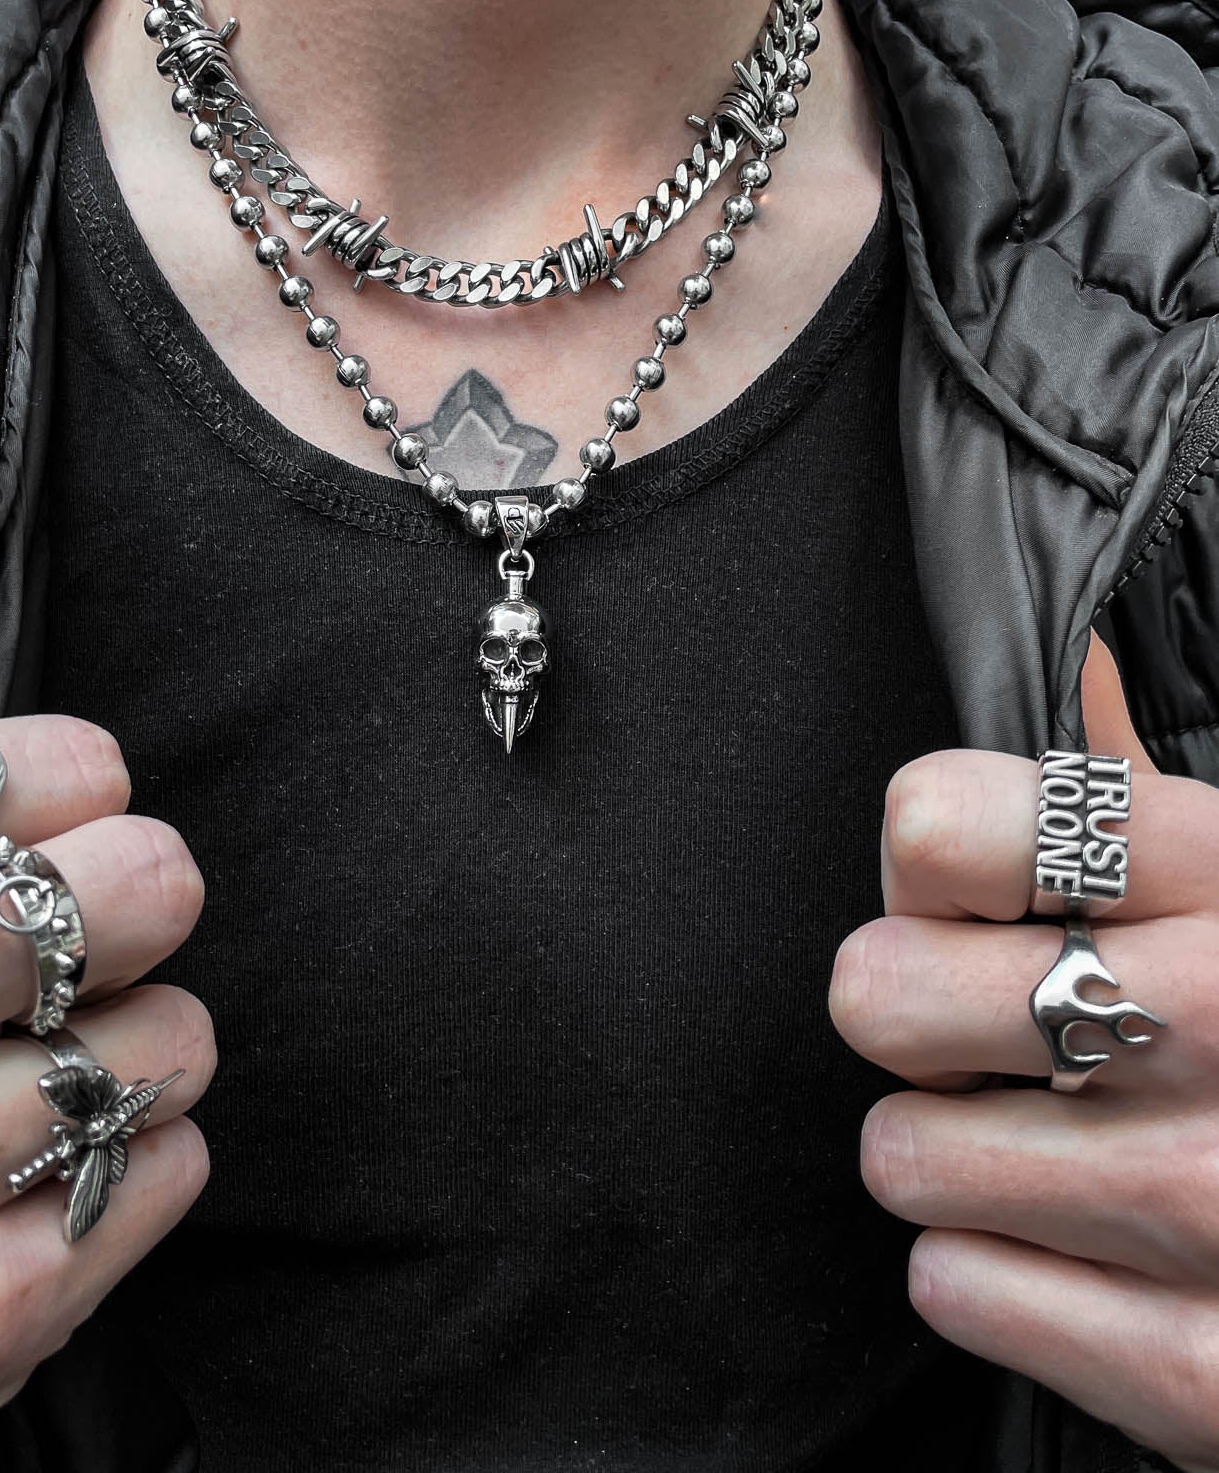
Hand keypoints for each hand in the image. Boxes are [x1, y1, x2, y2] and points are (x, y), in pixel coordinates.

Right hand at [0, 715, 214, 1472]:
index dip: (58, 783)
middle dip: (134, 896)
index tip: (59, 823)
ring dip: (126, 1047)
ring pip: (167, 1040)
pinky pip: (165, 1172)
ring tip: (32, 1073)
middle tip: (102, 925)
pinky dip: (129, 1163)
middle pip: (128, 893)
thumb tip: (78, 780)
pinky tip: (30, 1178)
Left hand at [830, 635, 1218, 1472]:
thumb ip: (1137, 801)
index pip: (936, 827)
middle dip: (923, 1022)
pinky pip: (952, 1289)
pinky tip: (1098, 1253)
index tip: (978, 903)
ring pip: (899, 1155)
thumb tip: (1058, 689)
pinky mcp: (1203, 1376)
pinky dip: (1003, 1278)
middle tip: (1001, 1039)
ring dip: (962, 1158)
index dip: (932, 867)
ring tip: (1069, 1147)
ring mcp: (1213, 1206)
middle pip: (880, 995)